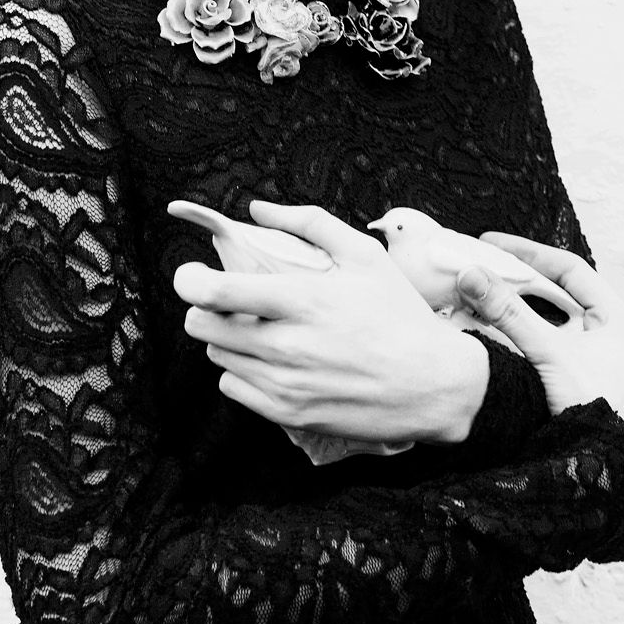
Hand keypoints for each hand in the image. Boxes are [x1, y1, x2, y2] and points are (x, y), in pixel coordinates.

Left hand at [174, 200, 489, 444]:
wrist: (434, 385)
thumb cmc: (400, 314)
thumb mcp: (364, 255)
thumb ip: (308, 222)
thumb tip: (257, 208)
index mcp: (303, 300)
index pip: (215, 293)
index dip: (190, 281)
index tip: (191, 275)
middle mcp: (287, 345)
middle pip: (202, 325)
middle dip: (209, 308)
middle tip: (233, 302)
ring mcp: (286, 385)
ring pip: (216, 355)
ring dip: (229, 339)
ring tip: (263, 329)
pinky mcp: (289, 414)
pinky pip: (232, 388)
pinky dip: (242, 371)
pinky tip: (273, 360)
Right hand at [456, 233, 623, 452]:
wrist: (607, 472)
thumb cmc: (596, 411)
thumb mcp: (551, 354)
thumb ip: (510, 313)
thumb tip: (473, 275)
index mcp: (618, 317)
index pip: (569, 268)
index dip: (529, 253)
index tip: (491, 244)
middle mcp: (610, 332)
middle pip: (558, 291)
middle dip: (519, 277)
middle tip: (483, 264)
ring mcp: (595, 356)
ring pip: (550, 317)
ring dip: (517, 305)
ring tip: (483, 292)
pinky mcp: (579, 376)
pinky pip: (546, 341)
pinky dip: (520, 331)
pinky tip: (494, 329)